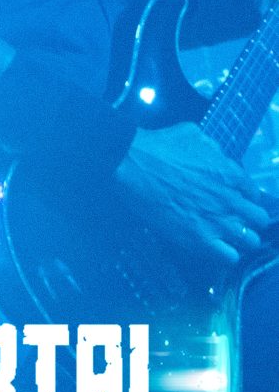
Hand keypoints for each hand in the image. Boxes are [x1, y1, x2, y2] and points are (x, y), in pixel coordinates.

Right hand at [116, 123, 273, 266]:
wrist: (133, 164)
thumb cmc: (159, 145)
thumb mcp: (193, 134)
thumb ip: (214, 148)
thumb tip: (219, 157)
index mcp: (230, 174)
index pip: (255, 194)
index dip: (245, 197)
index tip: (234, 199)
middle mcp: (230, 200)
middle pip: (259, 220)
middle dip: (249, 219)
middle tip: (232, 218)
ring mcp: (217, 222)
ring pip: (251, 241)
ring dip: (240, 238)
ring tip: (225, 235)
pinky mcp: (200, 240)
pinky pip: (231, 258)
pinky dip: (226, 254)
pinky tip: (214, 247)